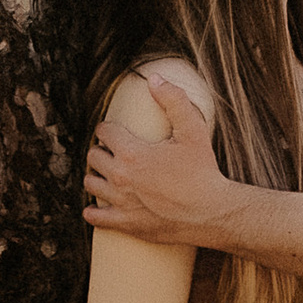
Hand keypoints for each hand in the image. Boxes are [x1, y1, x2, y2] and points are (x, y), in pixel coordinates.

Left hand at [84, 78, 246, 247]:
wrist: (212, 213)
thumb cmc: (203, 171)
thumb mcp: (193, 131)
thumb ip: (174, 100)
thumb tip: (154, 78)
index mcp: (132, 153)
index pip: (104, 131)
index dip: (110, 128)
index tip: (116, 131)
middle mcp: (120, 177)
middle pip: (93, 157)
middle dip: (102, 151)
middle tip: (115, 152)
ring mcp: (120, 202)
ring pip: (90, 184)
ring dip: (97, 177)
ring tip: (110, 175)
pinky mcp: (124, 224)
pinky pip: (94, 217)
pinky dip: (94, 211)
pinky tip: (101, 206)